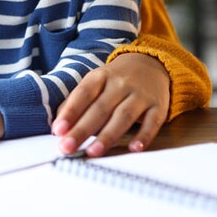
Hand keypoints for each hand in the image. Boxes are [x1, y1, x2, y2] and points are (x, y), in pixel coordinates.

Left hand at [51, 53, 169, 156]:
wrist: (151, 63)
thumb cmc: (114, 80)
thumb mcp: (94, 83)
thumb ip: (75, 102)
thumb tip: (58, 126)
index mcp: (100, 76)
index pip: (83, 94)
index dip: (70, 112)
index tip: (58, 130)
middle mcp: (120, 84)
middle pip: (100, 109)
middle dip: (82, 130)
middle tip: (67, 147)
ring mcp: (140, 95)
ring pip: (123, 116)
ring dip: (108, 136)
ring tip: (93, 152)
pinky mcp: (158, 106)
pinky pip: (152, 122)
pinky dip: (144, 136)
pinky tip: (134, 148)